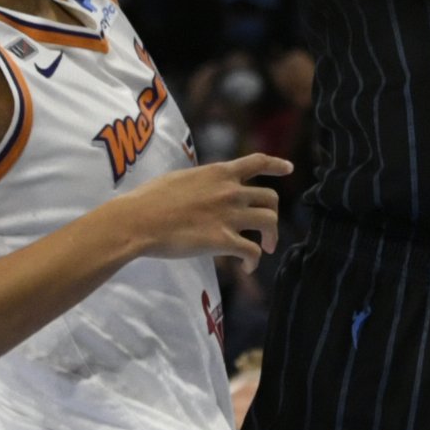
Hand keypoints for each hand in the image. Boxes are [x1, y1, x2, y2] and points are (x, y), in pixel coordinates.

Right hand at [113, 153, 291, 271]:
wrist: (139, 220)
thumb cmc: (150, 199)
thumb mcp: (181, 178)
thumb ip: (201, 182)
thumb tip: (203, 189)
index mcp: (219, 172)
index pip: (257, 161)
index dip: (277, 165)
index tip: (289, 168)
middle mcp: (230, 191)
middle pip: (270, 198)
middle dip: (273, 213)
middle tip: (267, 230)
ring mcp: (229, 215)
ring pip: (269, 222)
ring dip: (272, 237)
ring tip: (267, 248)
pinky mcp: (223, 240)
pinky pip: (252, 251)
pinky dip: (255, 261)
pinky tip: (248, 268)